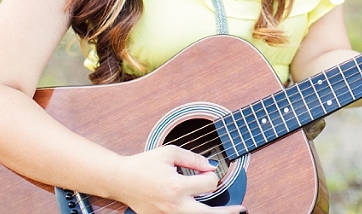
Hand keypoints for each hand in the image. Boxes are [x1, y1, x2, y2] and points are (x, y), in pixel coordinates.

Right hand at [115, 145, 246, 213]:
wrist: (121, 181)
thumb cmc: (144, 164)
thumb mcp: (170, 153)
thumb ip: (194, 159)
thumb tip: (213, 167)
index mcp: (177, 186)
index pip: (209, 183)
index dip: (212, 174)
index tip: (206, 170)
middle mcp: (174, 206)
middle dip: (227, 212)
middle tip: (241, 209)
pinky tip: (206, 211)